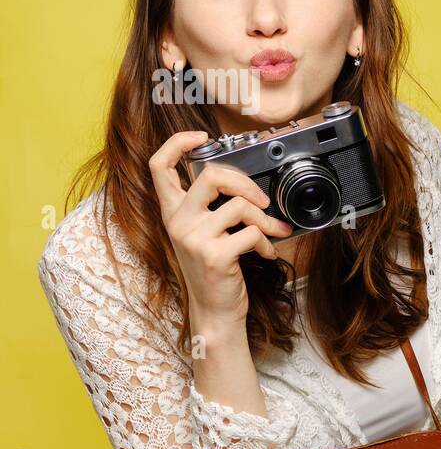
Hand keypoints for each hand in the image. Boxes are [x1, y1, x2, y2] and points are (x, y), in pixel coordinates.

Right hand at [149, 130, 294, 327]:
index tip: (201, 137)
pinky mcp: (214, 255)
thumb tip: (244, 184)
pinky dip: (267, 242)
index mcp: (172, 212)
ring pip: (240, 206)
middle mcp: (177, 221)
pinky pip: (252, 233)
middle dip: (245, 181)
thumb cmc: (213, 271)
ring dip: (266, 219)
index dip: (177, 143)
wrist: (214, 311)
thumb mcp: (204, 234)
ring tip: (274, 231)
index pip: (159, 166)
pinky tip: (266, 253)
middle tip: (261, 198)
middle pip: (210, 175)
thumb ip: (212, 208)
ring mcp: (193, 238)